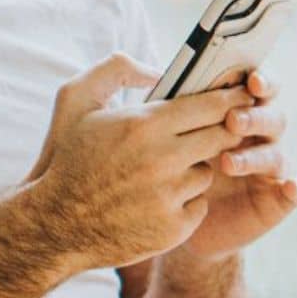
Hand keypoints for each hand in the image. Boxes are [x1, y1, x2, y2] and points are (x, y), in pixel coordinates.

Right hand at [25, 54, 256, 268]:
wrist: (53, 226)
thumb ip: (116, 69)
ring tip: (163, 172)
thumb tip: (158, 69)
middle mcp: (162, 159)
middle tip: (221, 128)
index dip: (232, 99)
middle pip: (223, 136)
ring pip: (208, 171)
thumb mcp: (75, 101)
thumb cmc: (67, 158)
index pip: (211, 105)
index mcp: (143, 125)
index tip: (243, 95)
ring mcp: (169, 196)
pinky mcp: (174, 228)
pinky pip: (200, 204)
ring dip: (195, 168)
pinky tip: (158, 200)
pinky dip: (185, 202)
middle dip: (225, 130)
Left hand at [174, 69, 296, 263]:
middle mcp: (260, 138)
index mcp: (238, 114)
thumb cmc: (170, 170)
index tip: (251, 80)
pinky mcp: (278, 200)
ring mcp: (270, 169)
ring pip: (276, 154)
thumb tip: (155, 73)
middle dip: (254, 117)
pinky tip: (290, 187)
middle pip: (272, 118)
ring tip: (228, 163)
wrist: (170, 220)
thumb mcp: (169, 138)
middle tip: (232, 121)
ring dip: (256, 156)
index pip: (259, 90)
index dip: (262, 80)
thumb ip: (175, 110)